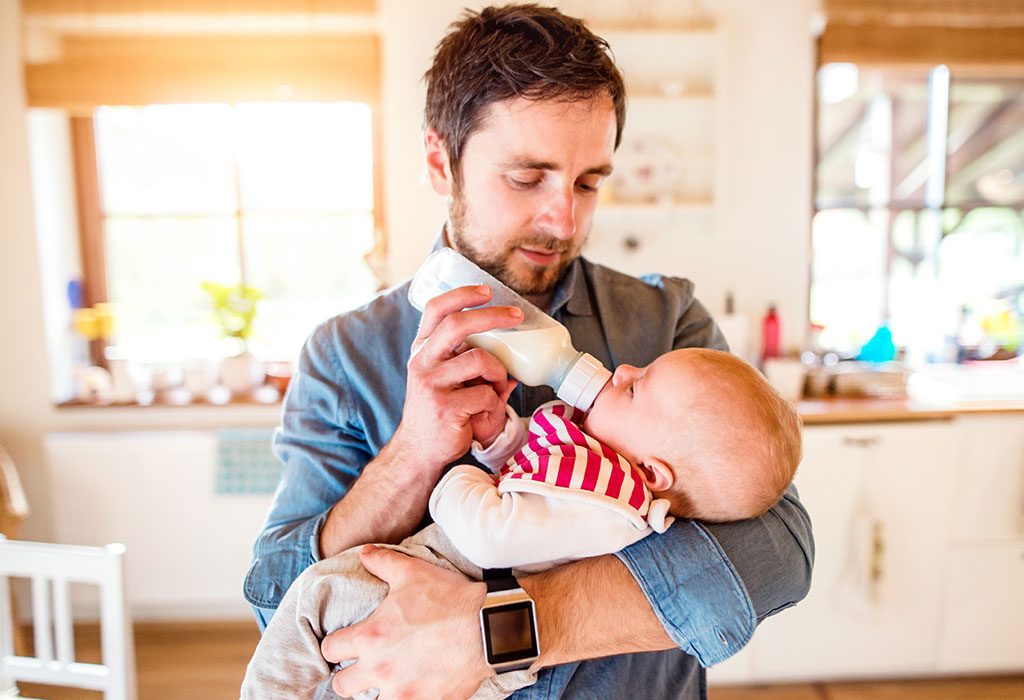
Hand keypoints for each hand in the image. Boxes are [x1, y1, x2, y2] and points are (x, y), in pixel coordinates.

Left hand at [321, 545, 492, 698]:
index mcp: (371, 637)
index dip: (337, 645)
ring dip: (376, 690)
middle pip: (342, 686)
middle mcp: (380, 668)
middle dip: (349, 674)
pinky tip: (413, 686)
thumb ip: (383, 562)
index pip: (330, 650)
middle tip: (364, 665)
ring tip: (389, 679)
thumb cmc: (449, 599)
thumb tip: (364, 552)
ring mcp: (402, 692)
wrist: (488, 627)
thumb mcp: (413, 573)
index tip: (347, 643)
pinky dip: (404, 698)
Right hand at [397, 285, 522, 467]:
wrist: (419, 449)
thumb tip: (510, 356)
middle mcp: (422, 361)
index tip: (487, 290)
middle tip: (516, 316)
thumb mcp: (443, 377)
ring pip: (479, 359)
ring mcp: (432, 384)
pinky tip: (484, 409)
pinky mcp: (445, 407)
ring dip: (498, 370)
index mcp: (422, 349)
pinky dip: (494, 400)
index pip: (435, 308)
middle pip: (458, 324)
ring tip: (499, 382)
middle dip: (493, 316)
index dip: (462, 294)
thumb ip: (464, 359)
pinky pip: (485, 393)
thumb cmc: (439, 409)